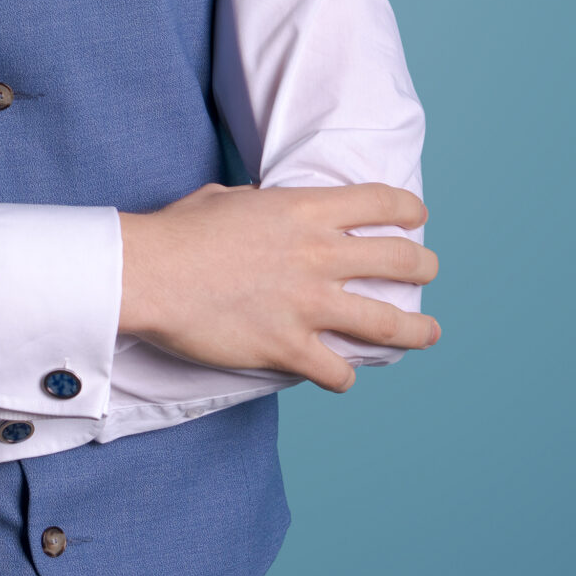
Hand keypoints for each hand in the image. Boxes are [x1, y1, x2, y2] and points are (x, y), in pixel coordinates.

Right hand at [119, 183, 439, 392]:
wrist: (148, 273)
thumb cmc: (178, 232)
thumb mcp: (225, 198)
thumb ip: (258, 204)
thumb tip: (261, 207)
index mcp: (305, 211)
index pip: (380, 202)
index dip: (407, 208)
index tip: (416, 217)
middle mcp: (318, 255)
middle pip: (401, 260)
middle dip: (423, 267)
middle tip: (427, 272)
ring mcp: (308, 304)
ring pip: (389, 323)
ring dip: (417, 330)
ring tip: (428, 333)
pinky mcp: (289, 347)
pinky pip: (339, 371)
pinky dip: (344, 377)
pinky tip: (341, 376)